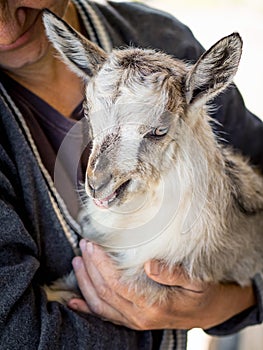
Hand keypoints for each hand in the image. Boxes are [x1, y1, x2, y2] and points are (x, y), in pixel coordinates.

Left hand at [68, 240, 255, 329]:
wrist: (208, 313)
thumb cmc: (202, 294)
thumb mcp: (196, 281)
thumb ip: (173, 273)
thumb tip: (148, 264)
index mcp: (153, 306)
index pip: (118, 284)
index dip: (102, 264)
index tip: (93, 245)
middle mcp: (140, 317)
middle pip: (105, 292)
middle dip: (91, 267)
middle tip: (84, 245)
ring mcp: (135, 321)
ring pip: (100, 304)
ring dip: (85, 282)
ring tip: (77, 261)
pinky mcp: (132, 321)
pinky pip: (105, 316)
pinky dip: (87, 308)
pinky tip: (74, 301)